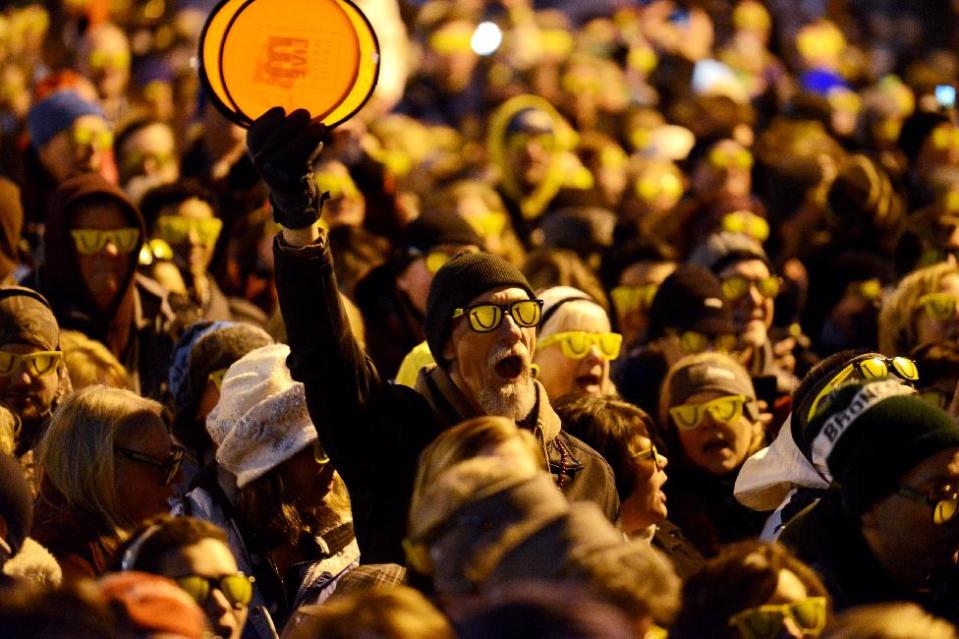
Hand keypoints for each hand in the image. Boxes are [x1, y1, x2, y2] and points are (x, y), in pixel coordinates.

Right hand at [247, 107, 329, 228]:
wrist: (292, 191)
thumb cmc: (289, 156)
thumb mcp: (283, 140)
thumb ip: (289, 126)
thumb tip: (304, 111)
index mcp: (254, 147)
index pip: (256, 133)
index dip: (267, 120)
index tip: (281, 110)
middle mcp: (259, 161)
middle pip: (273, 141)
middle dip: (291, 125)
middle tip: (306, 112)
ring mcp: (272, 174)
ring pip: (287, 153)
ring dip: (305, 137)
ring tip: (321, 126)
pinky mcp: (288, 183)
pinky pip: (299, 165)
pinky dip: (310, 152)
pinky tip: (319, 142)